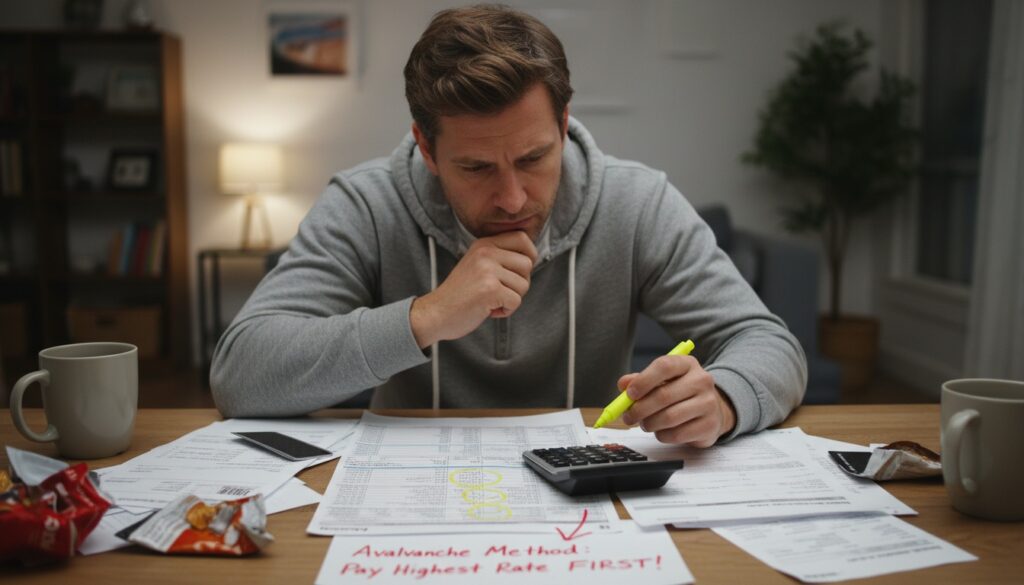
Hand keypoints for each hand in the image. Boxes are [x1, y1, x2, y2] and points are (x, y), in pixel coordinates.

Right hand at [410, 231, 536, 347]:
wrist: (435, 312)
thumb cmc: (460, 294)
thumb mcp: (477, 265)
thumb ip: (499, 257)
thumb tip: (531, 258)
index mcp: (483, 244)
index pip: (522, 238)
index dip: (530, 255)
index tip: (520, 271)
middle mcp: (485, 252)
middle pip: (527, 264)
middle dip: (520, 283)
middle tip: (500, 292)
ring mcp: (487, 270)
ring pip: (524, 285)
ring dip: (511, 299)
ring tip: (491, 301)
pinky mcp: (490, 289)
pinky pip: (516, 301)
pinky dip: (506, 311)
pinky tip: (489, 310)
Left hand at [617, 354, 735, 446]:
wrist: (712, 410)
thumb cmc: (681, 393)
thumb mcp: (663, 381)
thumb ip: (641, 380)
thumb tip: (623, 384)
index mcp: (688, 364)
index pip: (664, 366)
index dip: (643, 381)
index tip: (629, 394)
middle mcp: (702, 380)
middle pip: (664, 395)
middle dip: (640, 409)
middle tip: (628, 417)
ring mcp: (708, 403)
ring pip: (669, 417)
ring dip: (650, 424)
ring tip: (645, 424)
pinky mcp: (709, 425)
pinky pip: (677, 434)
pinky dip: (662, 435)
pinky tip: (661, 431)